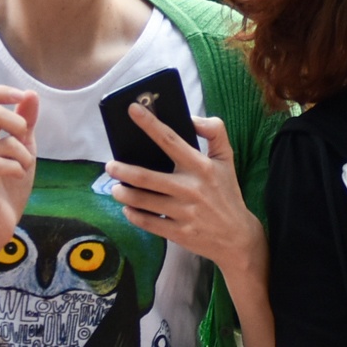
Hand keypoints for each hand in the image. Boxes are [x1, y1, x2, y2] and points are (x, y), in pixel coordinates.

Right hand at [0, 86, 37, 256]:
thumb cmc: (9, 185)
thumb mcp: (24, 148)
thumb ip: (25, 122)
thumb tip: (31, 93)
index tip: (21, 98)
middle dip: (19, 124)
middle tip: (25, 143)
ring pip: (2, 142)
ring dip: (23, 155)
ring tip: (23, 168)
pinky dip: (17, 168)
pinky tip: (18, 175)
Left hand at [106, 109, 265, 280]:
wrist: (237, 236)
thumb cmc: (227, 193)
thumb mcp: (226, 159)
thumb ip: (215, 132)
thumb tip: (192, 119)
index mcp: (200, 166)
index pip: (170, 140)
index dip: (150, 124)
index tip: (132, 110)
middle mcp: (190, 188)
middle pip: (147, 177)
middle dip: (123, 171)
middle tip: (109, 166)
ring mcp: (184, 213)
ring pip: (143, 201)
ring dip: (124, 194)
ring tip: (115, 188)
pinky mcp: (179, 233)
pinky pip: (148, 223)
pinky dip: (133, 216)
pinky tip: (128, 209)